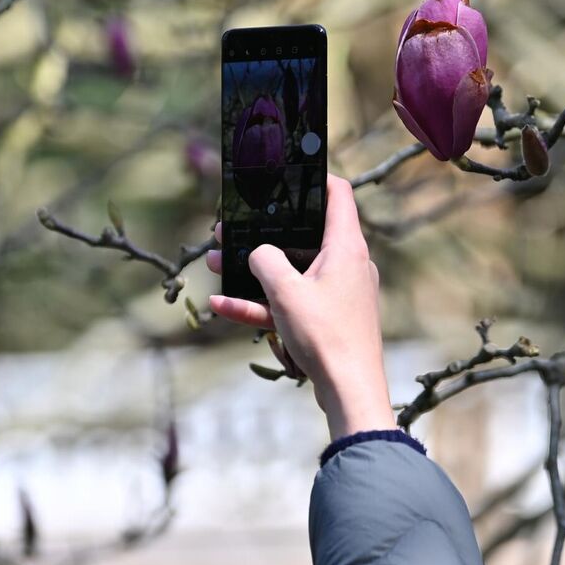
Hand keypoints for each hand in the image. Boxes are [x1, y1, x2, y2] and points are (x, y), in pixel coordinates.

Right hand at [208, 174, 396, 440]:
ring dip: (254, 270)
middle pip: (303, 236)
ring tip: (215, 264)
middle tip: (231, 226)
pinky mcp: (328, 320)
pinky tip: (222, 305)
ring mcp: (337, 294)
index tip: (286, 172)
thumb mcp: (285, 291)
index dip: (314, 178)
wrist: (349, 391)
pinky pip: (291, 303)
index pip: (337, 194)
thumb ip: (265, 261)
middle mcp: (347, 265)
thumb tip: (259, 253)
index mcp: (346, 247)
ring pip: (291, 272)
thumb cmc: (325, 335)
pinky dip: (261, 303)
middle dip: (264, 233)